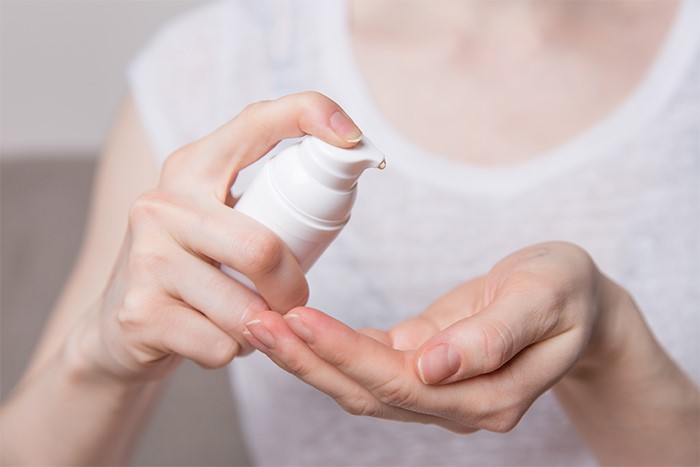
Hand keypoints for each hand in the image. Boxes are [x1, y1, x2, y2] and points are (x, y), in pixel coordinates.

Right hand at [66, 92, 363, 381]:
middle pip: (262, 249)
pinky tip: (210, 339)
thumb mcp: (218, 220)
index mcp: (194, 168)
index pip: (257, 122)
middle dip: (292, 290)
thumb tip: (343, 177)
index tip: (353, 137)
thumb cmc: (191, 268)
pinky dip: (232, 352)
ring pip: (246, 310)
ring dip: (261, 328)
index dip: (311, 115)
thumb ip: (266, 201)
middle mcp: (162, 203)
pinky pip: (221, 346)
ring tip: (242, 322)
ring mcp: (146, 257)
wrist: (118, 326)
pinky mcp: (138, 313)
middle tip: (290, 302)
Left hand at [243, 242, 623, 432]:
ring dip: (306, 357)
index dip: (347, 355)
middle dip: (307, 360)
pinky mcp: (422, 367)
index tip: (299, 319)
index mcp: (490, 395)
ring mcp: (437, 392)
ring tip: (258, 324)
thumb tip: (434, 367)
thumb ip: (494, 336)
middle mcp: (456, 405)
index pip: (403, 383)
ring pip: (359, 385)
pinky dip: (327, 348)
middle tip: (255, 323)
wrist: (572, 299)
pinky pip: (367, 365)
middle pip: (368, 392)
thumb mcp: (544, 298)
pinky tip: (292, 327)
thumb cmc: (564, 291)